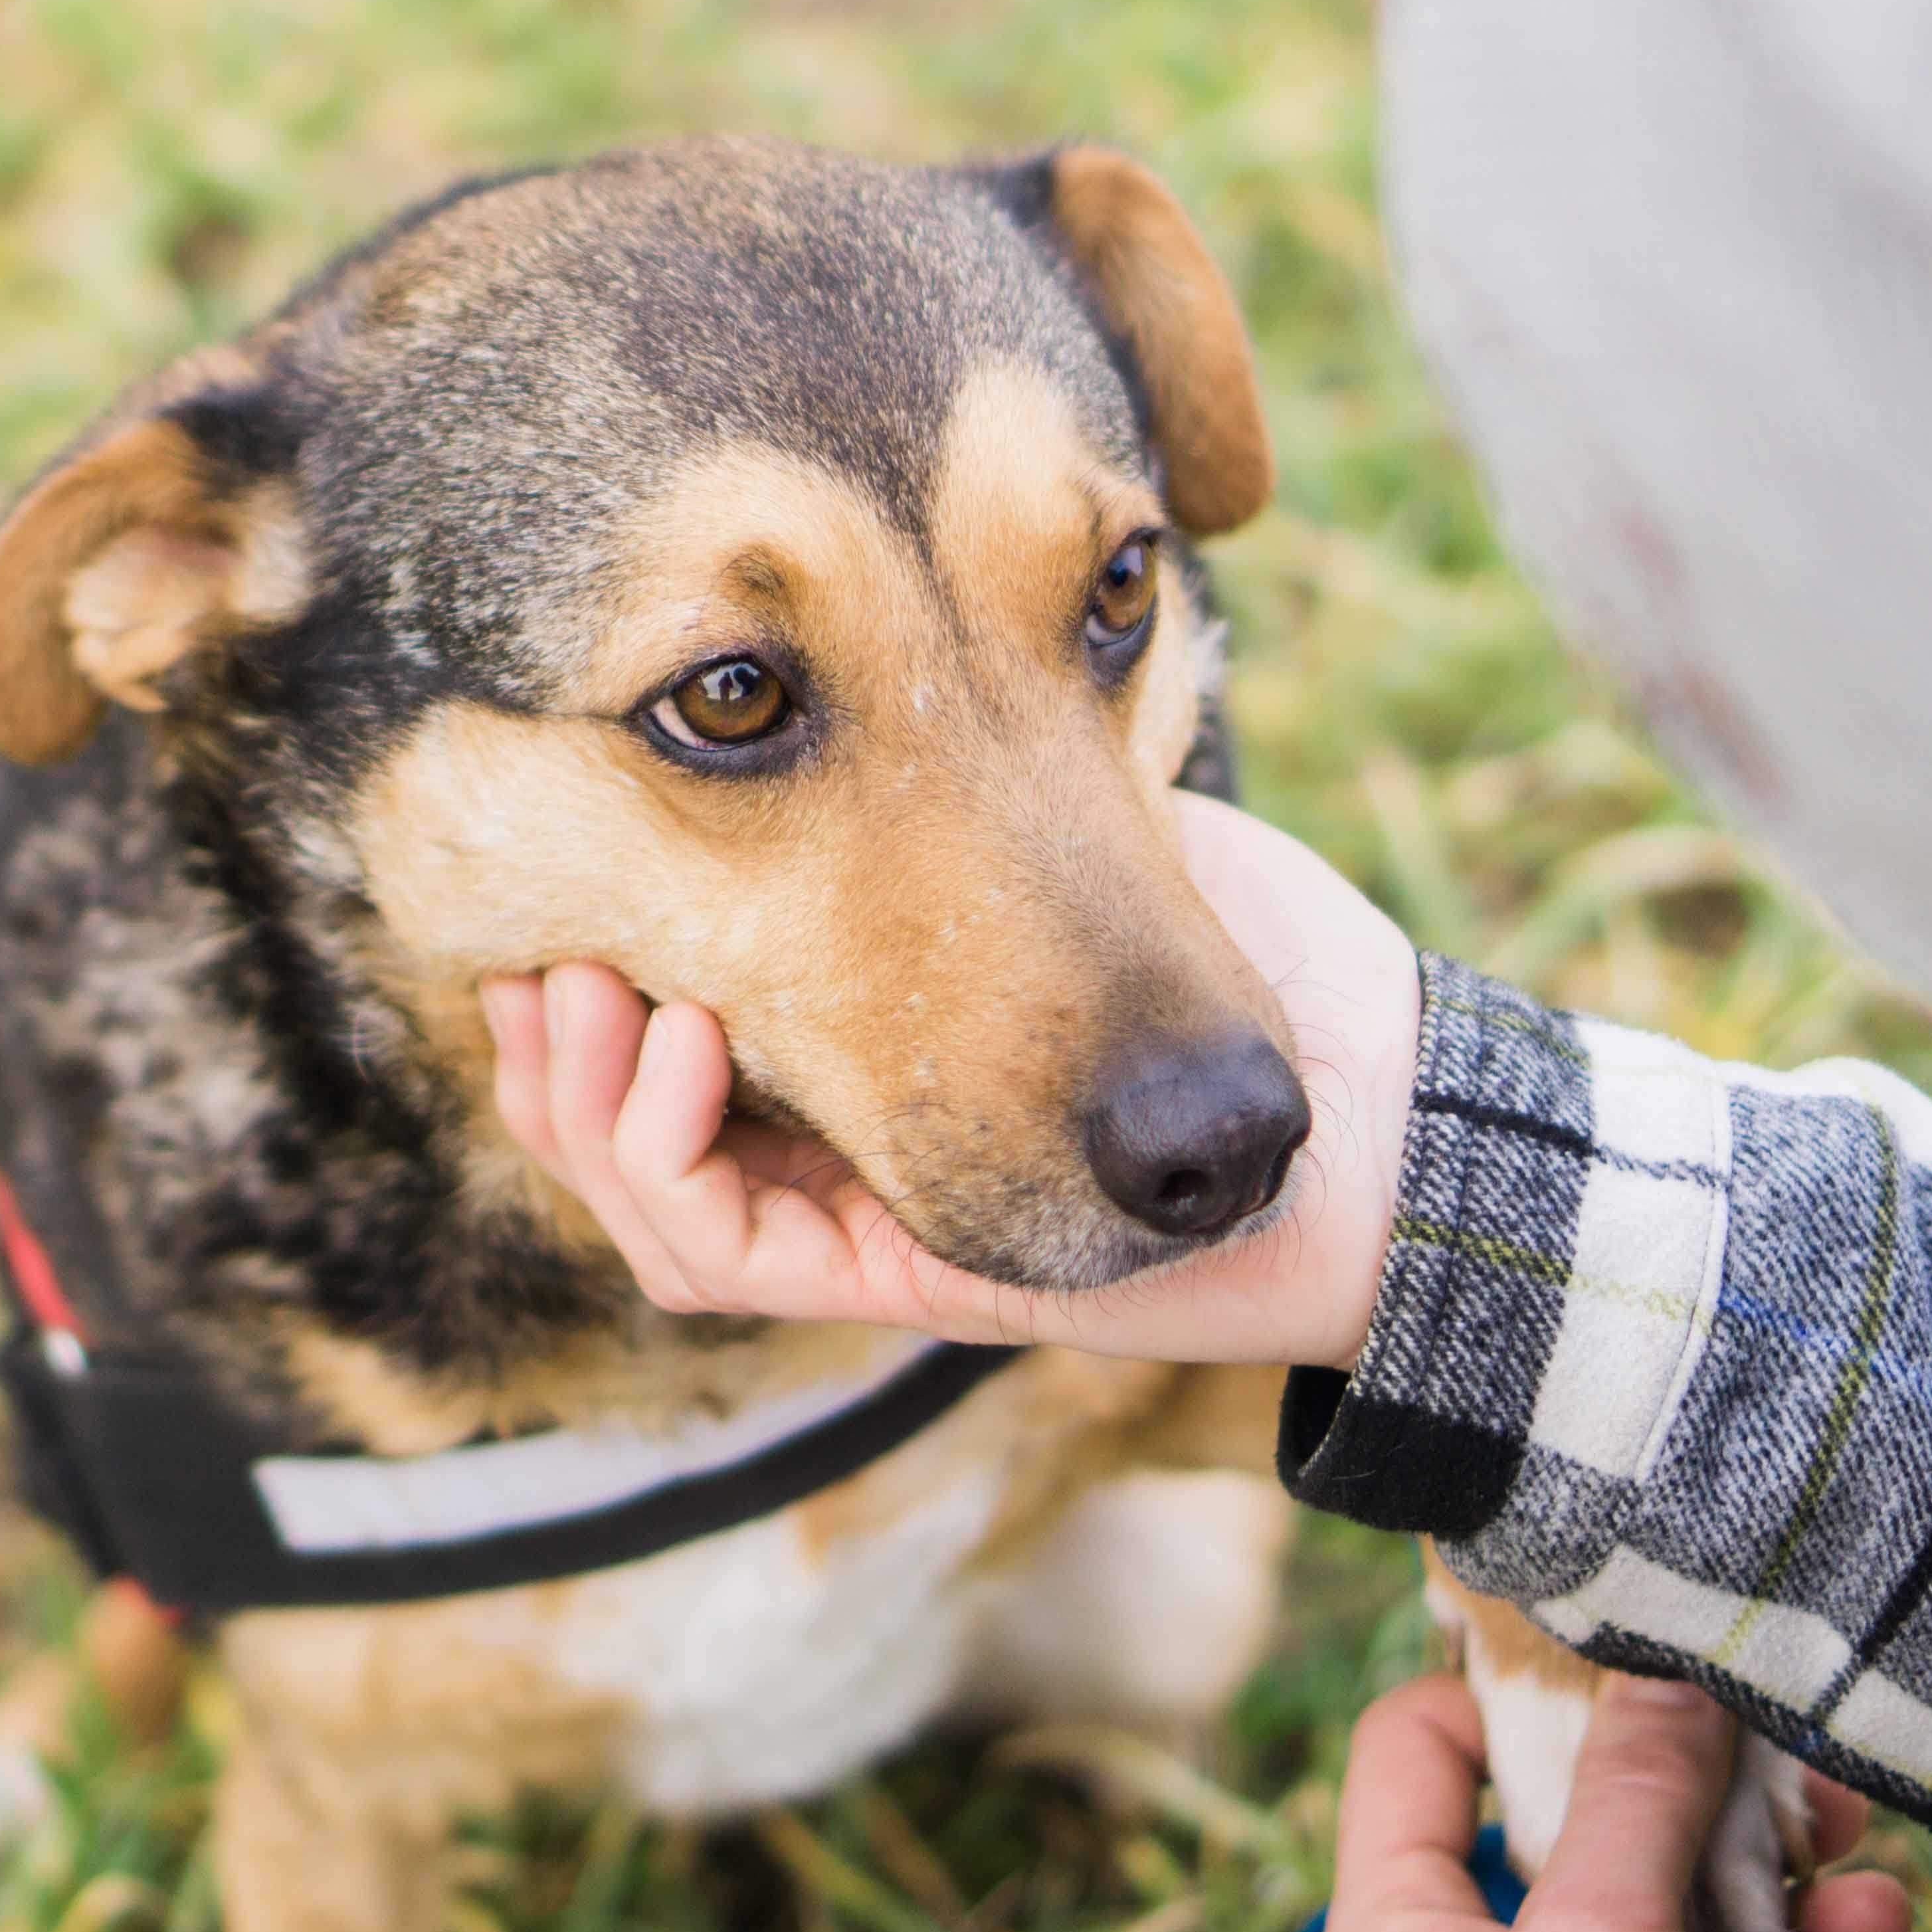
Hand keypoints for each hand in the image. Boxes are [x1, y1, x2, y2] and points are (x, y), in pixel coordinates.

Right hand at [479, 792, 1420, 1370]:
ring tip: (587, 988)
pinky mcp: (897, 1278)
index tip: (559, 895)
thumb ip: (942, 758)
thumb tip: (789, 653)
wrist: (1395, 1098)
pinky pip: (710, 1256)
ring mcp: (871, 1224)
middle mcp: (854, 1149)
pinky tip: (679, 1045)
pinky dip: (662, 1154)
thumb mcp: (1081, 810)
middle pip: (626, 1135)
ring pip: (647, 1204)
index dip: (589, 989)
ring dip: (585, 1096)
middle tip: (537, 950)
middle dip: (553, 1042)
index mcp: (877, 1052)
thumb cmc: (1269, 947)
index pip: (678, 1048)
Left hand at [1319, 1675, 1911, 1931]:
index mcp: (1405, 1930)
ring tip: (1859, 1896)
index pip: (1420, 1747)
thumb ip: (1630, 1807)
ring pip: (1682, 1907)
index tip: (1627, 1638)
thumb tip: (1656, 1665)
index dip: (1510, 1682)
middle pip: (1581, 1816)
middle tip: (1802, 1767)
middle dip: (1703, 1790)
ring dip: (1782, 1887)